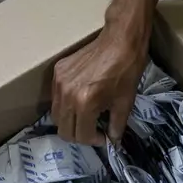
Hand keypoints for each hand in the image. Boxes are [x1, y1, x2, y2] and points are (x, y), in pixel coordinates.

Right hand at [51, 0, 157, 145]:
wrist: (120, 41)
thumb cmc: (126, 72)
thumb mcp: (125, 103)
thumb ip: (116, 126)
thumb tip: (113, 141)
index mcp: (84, 104)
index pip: (81, 136)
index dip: (94, 141)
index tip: (103, 137)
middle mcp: (67, 95)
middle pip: (63, 130)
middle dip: (79, 135)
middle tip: (92, 131)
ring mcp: (59, 83)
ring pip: (56, 115)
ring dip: (70, 122)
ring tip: (86, 118)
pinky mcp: (57, 72)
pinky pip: (56, 98)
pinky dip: (66, 105)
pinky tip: (80, 101)